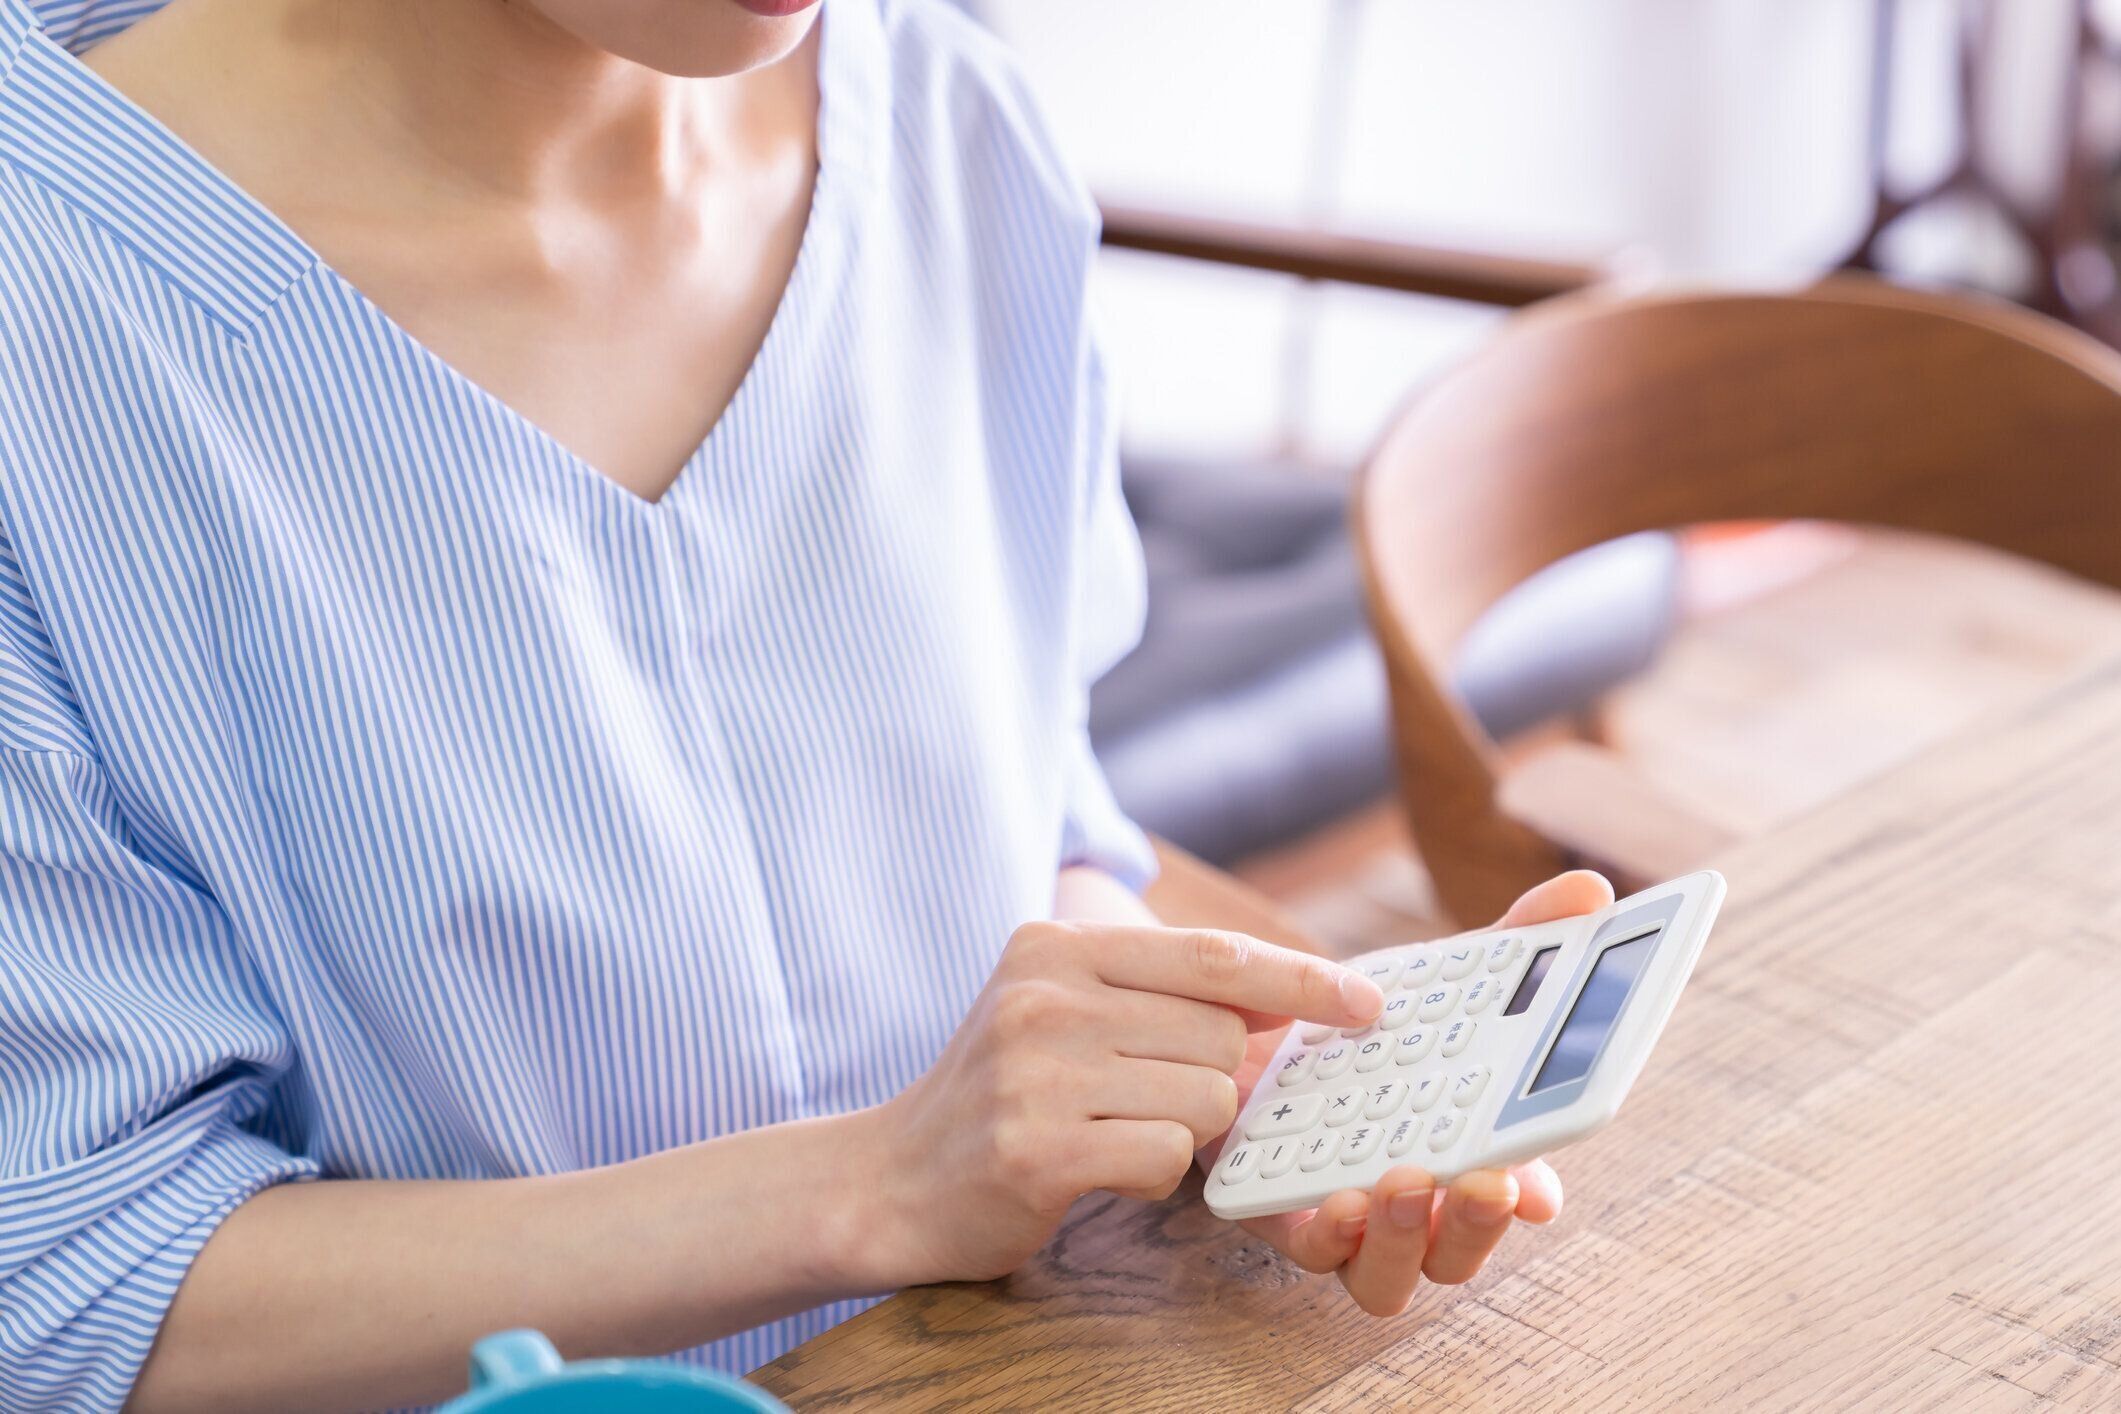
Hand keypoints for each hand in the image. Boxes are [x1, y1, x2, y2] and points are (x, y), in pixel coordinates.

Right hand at [865, 918, 1386, 1285]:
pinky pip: (1166, 1157)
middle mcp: (1045, 995)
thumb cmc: (1001, 1093)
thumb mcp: (1062, 1010)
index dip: (1300, 979)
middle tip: (1146, 1097)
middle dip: (1211, 1078)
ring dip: (1179, 1128)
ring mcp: (1038, 1072)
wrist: (888, 1178)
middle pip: (1218, 1035)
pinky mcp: (1039, 1148)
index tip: (1366, 1003)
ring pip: (1203, 1098)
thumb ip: (1159, 995)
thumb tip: (1288, 1005)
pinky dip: (1149, 1172)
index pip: (1210, 954)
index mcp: (1056, 946)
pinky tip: (1093, 1167)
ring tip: (1106, 1130)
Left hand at [1219, 871, 1614, 1314]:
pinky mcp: (1281, 1213)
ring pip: (1390, 1275)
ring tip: (1405, 1180)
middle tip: (1487, 1179)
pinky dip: (1329, 1233)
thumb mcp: (1438, 972)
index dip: (1532, 1196)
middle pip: (1460, 1251)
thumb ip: (1517, 938)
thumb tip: (1590, 890)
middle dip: (1479, 1224)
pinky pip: (1311, 1252)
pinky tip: (1337, 1198)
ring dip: (1406, 1238)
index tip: (1542, 1183)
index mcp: (1464, 1153)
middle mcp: (1414, 1202)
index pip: (1514, 1194)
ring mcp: (1349, 1218)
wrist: (1248, 1021)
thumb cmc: (1363, 1021)